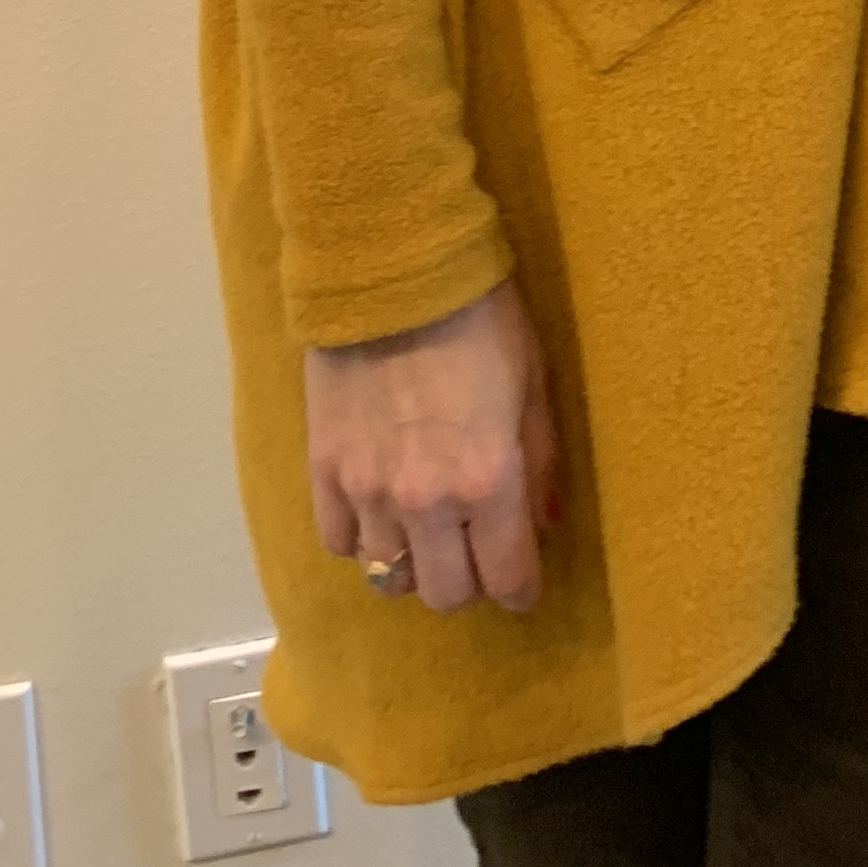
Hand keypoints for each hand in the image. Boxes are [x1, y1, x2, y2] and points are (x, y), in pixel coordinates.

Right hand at [306, 276, 559, 615]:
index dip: (520, 590)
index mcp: (487, 480)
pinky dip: (363, 541)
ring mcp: (367, 490)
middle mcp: (426, 501)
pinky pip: (339, 542)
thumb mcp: (532, 386)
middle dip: (469, 583)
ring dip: (415, 566)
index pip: (505, 575)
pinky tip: (380, 516)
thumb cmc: (481, 319)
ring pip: (389, 577)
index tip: (523, 586)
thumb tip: (544, 523)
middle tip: (477, 555)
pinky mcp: (324, 469)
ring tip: (428, 536)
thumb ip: (539, 464)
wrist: (395, 273)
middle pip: (445, 593)